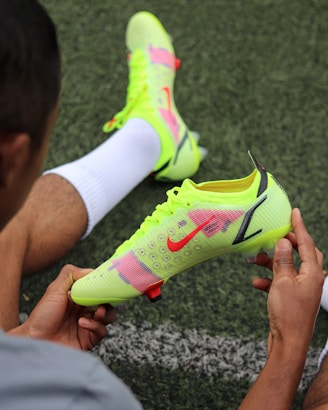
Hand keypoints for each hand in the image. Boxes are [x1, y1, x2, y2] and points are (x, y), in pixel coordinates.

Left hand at [12, 265, 115, 350]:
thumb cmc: (41, 317)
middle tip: (103, 301)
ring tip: (97, 313)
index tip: (107, 284)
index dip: (104, 286)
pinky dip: (95, 326)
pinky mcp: (89, 339)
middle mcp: (84, 310)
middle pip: (107, 302)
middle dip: (109, 301)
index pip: (97, 289)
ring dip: (106, 314)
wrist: (35, 341)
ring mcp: (88, 324)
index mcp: (78, 297)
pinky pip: (102, 331)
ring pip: (109, 316)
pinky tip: (82, 323)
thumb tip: (90, 270)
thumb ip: (70, 274)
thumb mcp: (54, 289)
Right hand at [252, 208, 323, 353]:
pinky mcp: (293, 299)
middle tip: (275, 235)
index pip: (306, 243)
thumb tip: (282, 242)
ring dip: (273, 263)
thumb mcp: (282, 282)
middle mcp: (311, 279)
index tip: (295, 212)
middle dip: (286, 244)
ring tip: (255, 259)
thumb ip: (282, 260)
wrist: (288, 343)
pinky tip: (256, 282)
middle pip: (301, 254)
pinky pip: (281, 283)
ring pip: (288, 268)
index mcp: (313, 273)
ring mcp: (302, 289)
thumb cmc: (288, 314)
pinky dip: (269, 280)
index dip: (299, 226)